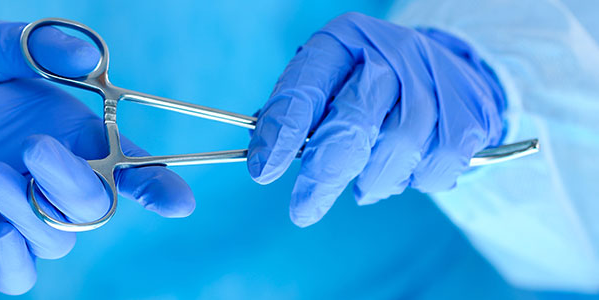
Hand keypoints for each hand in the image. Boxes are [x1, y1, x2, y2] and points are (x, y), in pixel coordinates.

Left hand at [0, 21, 194, 293]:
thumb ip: (32, 47)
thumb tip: (91, 55)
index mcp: (66, 133)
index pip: (126, 166)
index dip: (158, 185)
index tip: (178, 202)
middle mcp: (48, 178)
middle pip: (94, 208)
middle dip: (73, 185)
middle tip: (29, 148)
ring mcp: (12, 213)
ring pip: (57, 242)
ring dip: (33, 213)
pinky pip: (13, 276)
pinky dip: (16, 264)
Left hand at [247, 13, 504, 226]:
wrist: (444, 71)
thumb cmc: (366, 86)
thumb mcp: (326, 84)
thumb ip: (296, 115)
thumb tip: (263, 159)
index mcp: (342, 42)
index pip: (306, 86)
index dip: (284, 131)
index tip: (263, 171)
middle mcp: (389, 53)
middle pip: (353, 120)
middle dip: (323, 173)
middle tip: (303, 209)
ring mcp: (433, 79)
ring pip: (399, 146)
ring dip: (374, 180)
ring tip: (363, 188)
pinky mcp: (469, 109)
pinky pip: (440, 162)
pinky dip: (417, 181)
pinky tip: (404, 174)